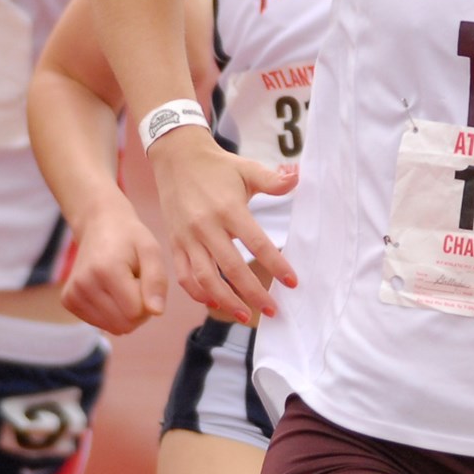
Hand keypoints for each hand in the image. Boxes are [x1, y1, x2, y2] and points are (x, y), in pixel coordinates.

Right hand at [60, 195, 168, 334]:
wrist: (99, 225)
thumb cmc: (130, 239)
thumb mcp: (151, 251)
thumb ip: (157, 281)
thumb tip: (156, 312)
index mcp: (106, 270)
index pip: (137, 312)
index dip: (149, 300)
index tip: (145, 279)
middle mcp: (84, 284)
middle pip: (125, 324)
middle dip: (139, 310)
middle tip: (137, 283)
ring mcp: (72, 294)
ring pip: (114, 328)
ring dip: (126, 312)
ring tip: (124, 286)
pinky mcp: (68, 301)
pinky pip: (101, 324)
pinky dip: (112, 313)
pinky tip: (111, 291)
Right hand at [150, 131, 299, 322]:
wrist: (176, 158)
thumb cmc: (217, 166)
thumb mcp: (247, 168)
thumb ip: (273, 179)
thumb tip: (299, 177)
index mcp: (228, 208)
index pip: (256, 243)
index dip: (276, 264)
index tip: (292, 282)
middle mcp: (205, 226)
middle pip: (231, 268)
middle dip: (254, 293)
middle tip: (274, 310)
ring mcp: (187, 237)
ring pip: (205, 278)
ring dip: (226, 301)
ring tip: (246, 315)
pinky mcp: (174, 243)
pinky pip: (184, 275)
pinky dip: (198, 293)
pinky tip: (215, 302)